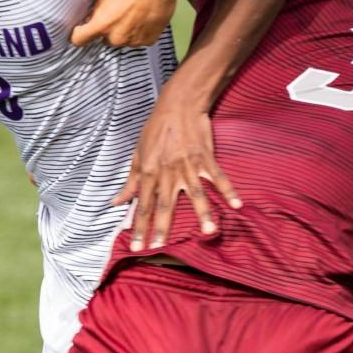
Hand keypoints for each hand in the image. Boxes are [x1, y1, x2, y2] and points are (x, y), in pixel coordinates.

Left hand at [70, 0, 186, 48]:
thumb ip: (97, 9)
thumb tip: (92, 17)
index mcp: (102, 24)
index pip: (79, 40)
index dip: (79, 34)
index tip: (81, 31)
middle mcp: (117, 37)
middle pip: (104, 40)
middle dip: (108, 30)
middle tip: (117, 14)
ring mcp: (133, 41)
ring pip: (122, 40)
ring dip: (124, 31)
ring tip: (133, 13)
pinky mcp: (148, 41)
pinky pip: (138, 40)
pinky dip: (139, 32)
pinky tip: (142, 18)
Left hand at [112, 95, 240, 251]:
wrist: (178, 104)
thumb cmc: (156, 129)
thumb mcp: (137, 154)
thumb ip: (129, 182)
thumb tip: (116, 202)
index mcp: (149, 172)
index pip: (142, 205)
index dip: (139, 227)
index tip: (136, 247)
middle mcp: (168, 172)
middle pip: (165, 205)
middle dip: (162, 228)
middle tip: (160, 248)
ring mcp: (188, 165)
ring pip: (195, 194)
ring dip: (203, 213)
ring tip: (210, 232)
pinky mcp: (205, 158)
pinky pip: (218, 177)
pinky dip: (228, 190)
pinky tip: (236, 205)